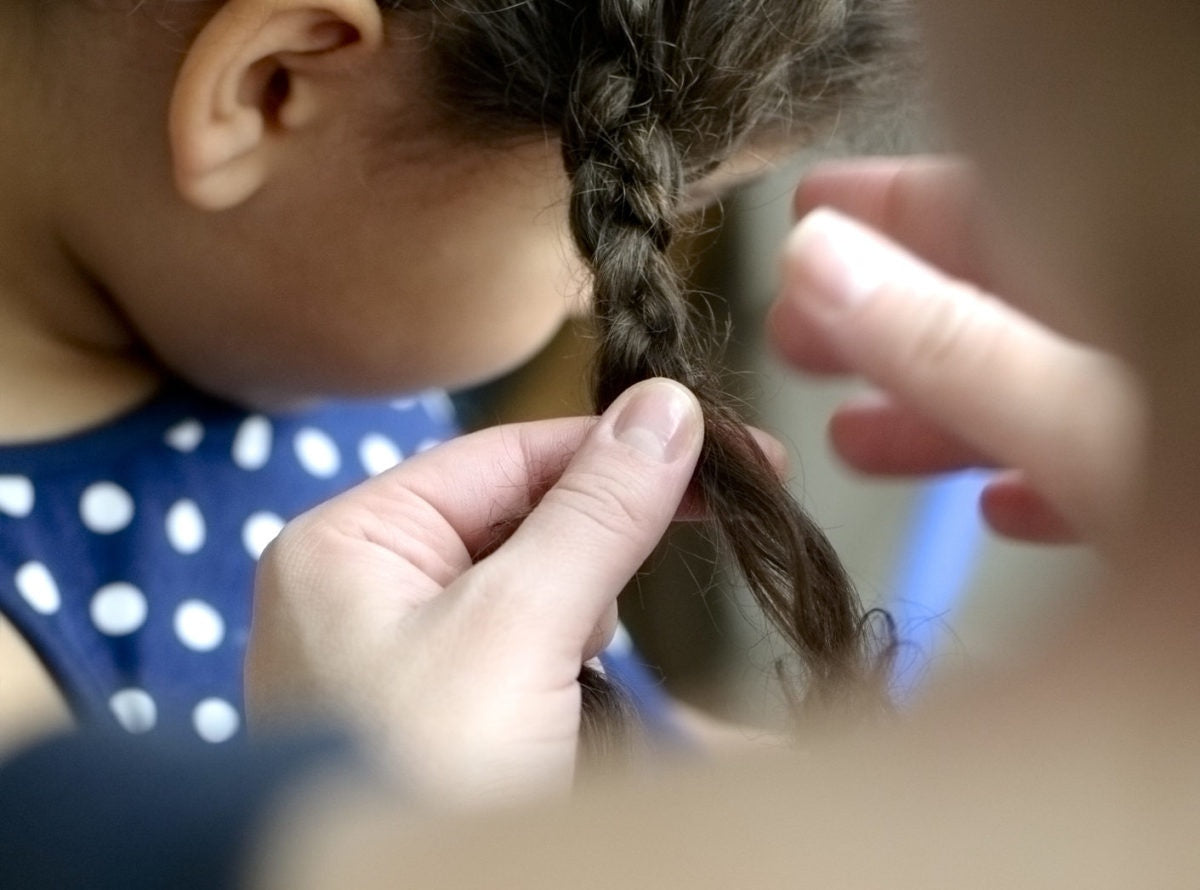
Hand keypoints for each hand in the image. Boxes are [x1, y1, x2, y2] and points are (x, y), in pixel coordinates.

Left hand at [245, 379, 702, 803]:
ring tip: (585, 667)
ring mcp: (398, 652)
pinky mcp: (438, 710)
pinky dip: (568, 663)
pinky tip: (575, 700)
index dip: (619, 443)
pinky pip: (523, 649)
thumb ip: (594, 511)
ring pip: (530, 584)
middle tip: (715, 518)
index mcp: (350, 540)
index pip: (507, 454)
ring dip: (585, 610)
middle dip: (604, 536)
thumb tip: (667, 406)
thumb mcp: (518, 629)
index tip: (726, 446)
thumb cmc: (422, 775)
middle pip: (519, 513)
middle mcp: (363, 585)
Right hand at [769, 156, 1143, 544]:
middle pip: (1005, 303)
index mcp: (1144, 273)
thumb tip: (816, 263)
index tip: (806, 209)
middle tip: (789, 333)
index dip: (892, 207)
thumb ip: (954, 347)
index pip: (996, 209)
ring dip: (942, 415)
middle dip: (886, 322)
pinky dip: (1038, 477)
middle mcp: (1159, 330)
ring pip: (1047, 392)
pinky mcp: (1193, 508)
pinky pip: (1113, 471)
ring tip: (847, 436)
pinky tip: (994, 508)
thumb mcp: (1088, 422)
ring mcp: (1173, 413)